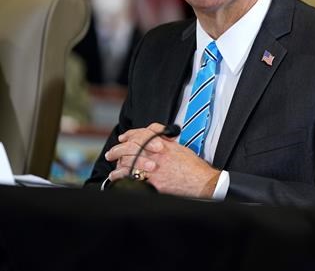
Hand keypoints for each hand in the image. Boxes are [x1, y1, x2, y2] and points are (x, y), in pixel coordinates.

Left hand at [105, 123, 219, 197]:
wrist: (201, 181)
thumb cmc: (193, 167)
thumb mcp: (180, 149)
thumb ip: (166, 144)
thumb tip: (156, 141)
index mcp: (164, 144)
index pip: (142, 134)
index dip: (130, 134)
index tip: (124, 138)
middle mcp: (157, 155)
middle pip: (131, 147)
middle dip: (118, 149)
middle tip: (111, 153)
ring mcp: (155, 168)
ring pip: (129, 162)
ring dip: (117, 164)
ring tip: (113, 168)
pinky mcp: (154, 182)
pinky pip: (132, 178)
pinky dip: (122, 177)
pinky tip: (117, 178)